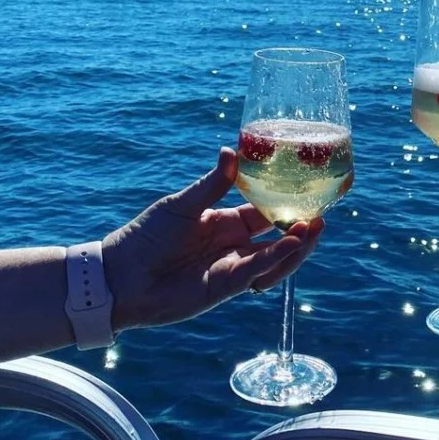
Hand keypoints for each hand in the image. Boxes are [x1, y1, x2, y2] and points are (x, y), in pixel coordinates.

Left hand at [102, 148, 321, 330]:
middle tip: (321, 215)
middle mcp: (234, 246)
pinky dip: (275, 258)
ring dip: (296, 246)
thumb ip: (212, 184)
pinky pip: (256, 271)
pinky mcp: (224, 288)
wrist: (117, 276)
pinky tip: (291, 243)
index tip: (309, 191)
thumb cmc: (144, 236)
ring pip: (275, 258)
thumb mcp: (182, 204)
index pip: (266, 212)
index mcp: (226, 222)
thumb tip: (232, 151)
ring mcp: (231, 268)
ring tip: (313, 228)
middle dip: (302, 228)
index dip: (289, 204)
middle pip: (279, 238)